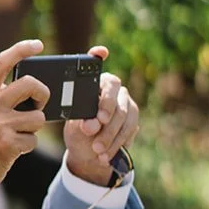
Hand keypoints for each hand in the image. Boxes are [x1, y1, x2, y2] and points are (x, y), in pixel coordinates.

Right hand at [0, 38, 49, 205]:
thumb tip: (19, 83)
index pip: (2, 61)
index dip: (22, 49)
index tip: (37, 44)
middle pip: (31, 84)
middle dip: (42, 94)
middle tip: (39, 104)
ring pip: (38, 116)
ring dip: (33, 127)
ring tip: (17, 135)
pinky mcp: (8, 143)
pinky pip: (33, 139)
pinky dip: (27, 146)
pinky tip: (12, 150)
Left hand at [64, 46, 139, 184]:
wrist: (90, 153)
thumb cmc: (79, 133)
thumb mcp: (74, 127)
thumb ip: (82, 123)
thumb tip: (90, 125)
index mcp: (93, 84)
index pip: (95, 65)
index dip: (97, 56)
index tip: (100, 53)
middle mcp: (112, 88)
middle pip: (113, 94)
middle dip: (104, 112)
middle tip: (93, 129)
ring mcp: (126, 101)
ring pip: (123, 115)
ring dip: (109, 135)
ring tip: (96, 151)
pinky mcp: (134, 117)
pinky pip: (129, 129)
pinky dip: (117, 143)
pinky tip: (106, 155)